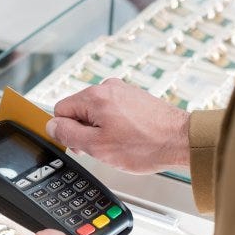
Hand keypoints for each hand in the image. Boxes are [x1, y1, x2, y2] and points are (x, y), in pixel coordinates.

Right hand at [46, 79, 189, 172]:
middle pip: (79, 110)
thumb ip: (69, 135)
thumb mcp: (97, 147)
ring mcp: (123, 91)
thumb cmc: (145, 145)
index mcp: (94, 96)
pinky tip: (131, 138)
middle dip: (86, 131)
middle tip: (104, 148)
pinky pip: (113, 112)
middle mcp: (108, 87)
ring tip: (122, 143)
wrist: (181, 141)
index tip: (82, 145)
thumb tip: (52, 126)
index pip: (60, 111)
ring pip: (96, 113)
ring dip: (102, 130)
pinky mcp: (135, 97)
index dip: (67, 132)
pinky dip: (117, 126)